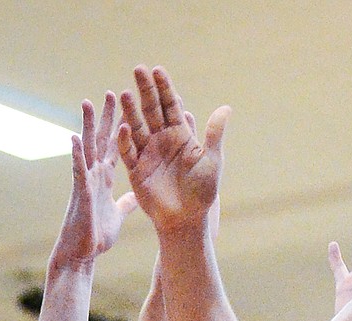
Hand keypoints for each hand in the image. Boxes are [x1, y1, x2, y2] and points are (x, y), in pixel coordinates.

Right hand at [52, 94, 136, 268]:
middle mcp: (95, 174)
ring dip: (86, 126)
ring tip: (87, 102)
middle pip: (102, 139)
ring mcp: (86, 181)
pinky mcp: (80, 193)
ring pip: (87, 148)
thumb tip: (136, 196)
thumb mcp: (118, 215)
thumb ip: (126, 203)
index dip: (123, 127)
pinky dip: (76, 155)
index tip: (130, 108)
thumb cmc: (97, 236)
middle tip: (112, 92)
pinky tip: (74, 138)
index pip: (117, 146)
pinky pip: (78, 171)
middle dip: (107, 117)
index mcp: (106, 177)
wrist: (83, 254)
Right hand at [119, 66, 226, 237]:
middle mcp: (162, 140)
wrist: (187, 220)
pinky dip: (126, 141)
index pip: (171, 105)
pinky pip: (129, 152)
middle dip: (145, 90)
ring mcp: (148, 153)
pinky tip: (125, 128)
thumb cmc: (203, 193)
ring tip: (126, 93)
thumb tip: (226, 108)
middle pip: (151, 110)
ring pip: (137, 127)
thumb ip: (214, 135)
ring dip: (131, 111)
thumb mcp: (212, 161)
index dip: (165, 88)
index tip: (158, 70)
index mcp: (180, 135)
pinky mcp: (136, 170)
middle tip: (138, 69)